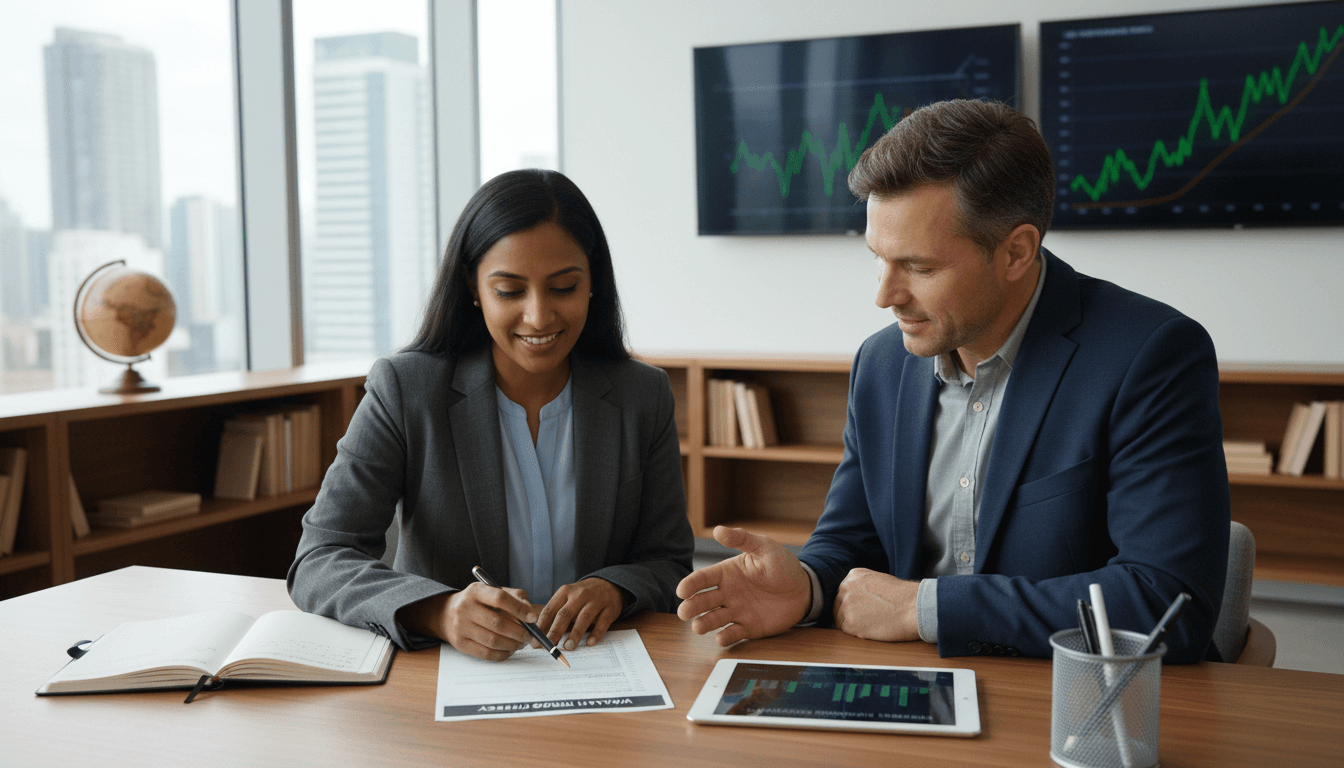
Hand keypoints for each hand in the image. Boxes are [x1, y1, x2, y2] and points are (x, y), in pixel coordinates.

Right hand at [400, 583, 534, 660]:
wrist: (447, 613)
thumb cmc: (478, 602)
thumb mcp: (493, 591)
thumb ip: (515, 598)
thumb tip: (530, 614)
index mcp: (476, 591)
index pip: (500, 598)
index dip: (519, 609)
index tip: (532, 618)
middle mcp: (466, 607)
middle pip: (498, 623)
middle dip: (519, 632)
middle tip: (529, 636)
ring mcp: (461, 626)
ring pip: (493, 641)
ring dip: (512, 645)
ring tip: (521, 643)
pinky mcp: (460, 643)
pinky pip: (486, 653)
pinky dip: (502, 654)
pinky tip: (509, 650)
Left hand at [536, 577, 625, 651]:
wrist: (609, 585)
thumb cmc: (583, 596)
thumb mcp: (568, 598)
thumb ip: (556, 613)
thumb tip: (539, 635)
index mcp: (565, 592)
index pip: (550, 609)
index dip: (541, 626)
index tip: (535, 641)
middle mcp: (579, 594)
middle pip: (565, 614)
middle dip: (555, 632)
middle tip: (548, 646)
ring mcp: (596, 601)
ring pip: (584, 618)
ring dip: (575, 634)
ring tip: (568, 647)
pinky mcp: (609, 609)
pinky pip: (602, 622)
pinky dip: (596, 633)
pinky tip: (590, 643)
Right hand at [675, 525, 811, 646]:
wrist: (804, 589)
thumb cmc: (782, 565)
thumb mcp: (764, 547)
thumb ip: (742, 539)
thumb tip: (718, 530)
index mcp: (727, 573)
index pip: (703, 579)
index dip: (690, 584)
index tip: (682, 591)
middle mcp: (727, 594)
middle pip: (703, 601)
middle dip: (692, 607)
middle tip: (684, 612)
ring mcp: (736, 611)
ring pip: (714, 619)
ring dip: (704, 623)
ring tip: (697, 627)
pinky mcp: (748, 627)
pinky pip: (734, 633)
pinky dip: (725, 637)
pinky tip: (720, 638)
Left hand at [832, 568, 920, 641]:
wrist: (914, 608)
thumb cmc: (903, 596)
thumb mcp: (878, 580)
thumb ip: (862, 587)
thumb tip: (852, 600)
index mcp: (853, 576)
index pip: (842, 593)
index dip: (852, 603)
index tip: (863, 609)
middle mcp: (846, 588)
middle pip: (838, 605)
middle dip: (849, 613)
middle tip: (867, 619)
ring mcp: (846, 606)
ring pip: (839, 619)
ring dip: (852, 624)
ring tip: (871, 623)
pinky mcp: (850, 624)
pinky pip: (845, 631)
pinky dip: (856, 633)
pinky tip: (871, 629)